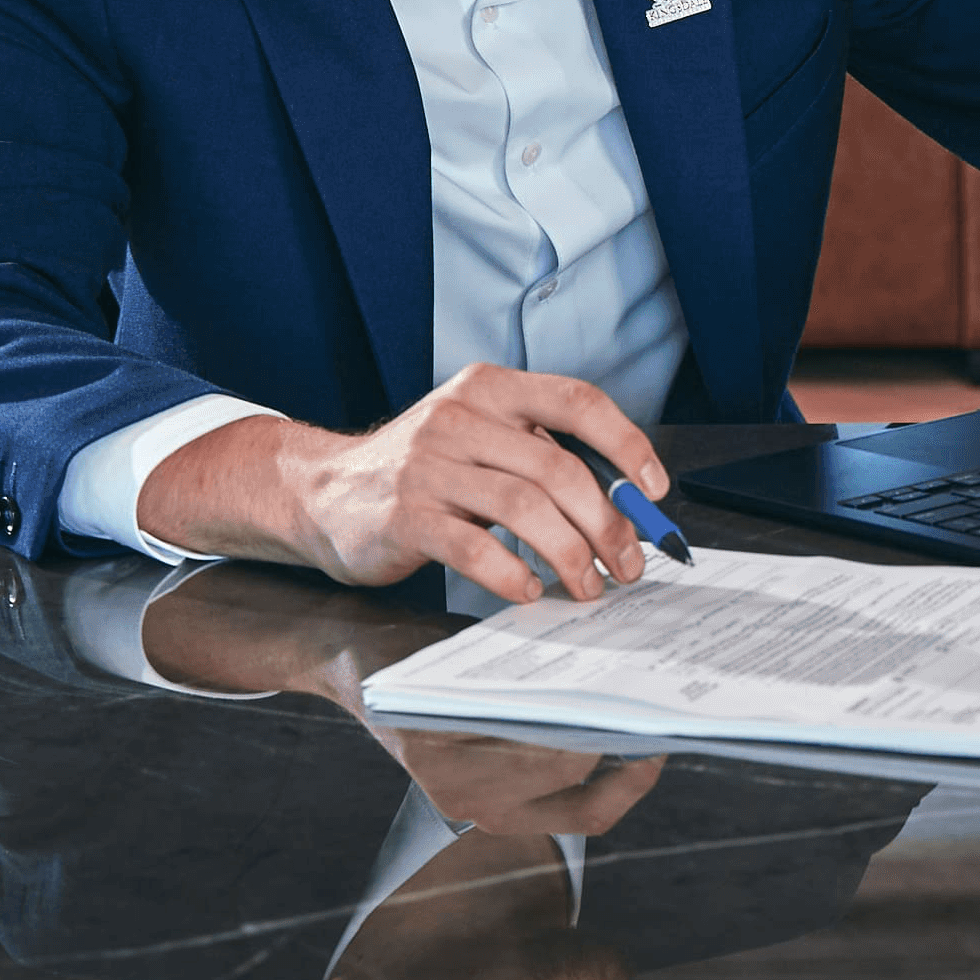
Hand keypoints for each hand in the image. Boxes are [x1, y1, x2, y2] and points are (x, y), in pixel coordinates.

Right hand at [137, 365, 670, 603]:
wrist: (322, 491)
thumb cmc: (423, 472)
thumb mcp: (481, 441)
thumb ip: (540, 458)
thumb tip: (625, 509)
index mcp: (490, 389)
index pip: (578, 400)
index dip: (628, 444)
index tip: (657, 490)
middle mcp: (460, 417)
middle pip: (558, 468)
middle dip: (607, 524)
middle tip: (627, 566)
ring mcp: (428, 465)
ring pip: (524, 508)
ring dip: (570, 555)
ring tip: (588, 586)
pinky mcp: (404, 515)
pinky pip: (474, 548)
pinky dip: (513, 574)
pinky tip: (530, 590)